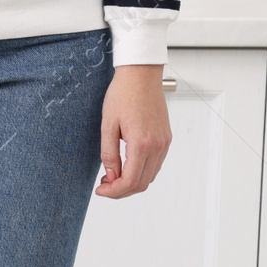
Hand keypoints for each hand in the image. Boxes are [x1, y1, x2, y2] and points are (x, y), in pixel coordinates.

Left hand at [96, 64, 171, 199]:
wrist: (141, 74)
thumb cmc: (122, 94)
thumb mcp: (108, 126)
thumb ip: (109, 154)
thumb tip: (111, 176)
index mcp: (142, 144)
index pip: (130, 181)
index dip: (113, 192)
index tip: (100, 190)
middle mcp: (157, 146)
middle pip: (142, 184)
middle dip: (121, 190)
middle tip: (104, 185)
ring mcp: (164, 142)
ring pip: (150, 176)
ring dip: (132, 182)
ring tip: (113, 175)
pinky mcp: (166, 138)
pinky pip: (156, 164)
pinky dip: (141, 171)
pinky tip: (126, 166)